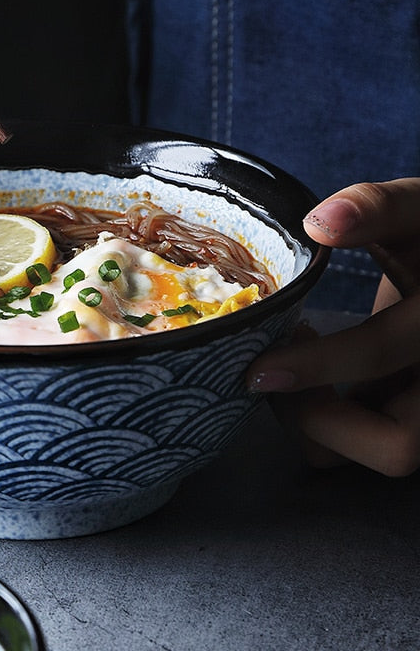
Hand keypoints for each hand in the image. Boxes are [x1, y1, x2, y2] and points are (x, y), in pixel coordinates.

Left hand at [247, 178, 419, 476]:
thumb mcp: (418, 211)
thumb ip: (379, 208)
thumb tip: (321, 222)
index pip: (382, 354)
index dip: (316, 366)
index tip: (259, 369)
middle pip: (396, 446)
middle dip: (315, 418)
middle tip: (270, 372)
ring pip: (380, 454)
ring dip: (320, 428)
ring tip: (288, 371)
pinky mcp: (412, 410)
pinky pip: (369, 442)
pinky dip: (330, 426)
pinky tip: (311, 381)